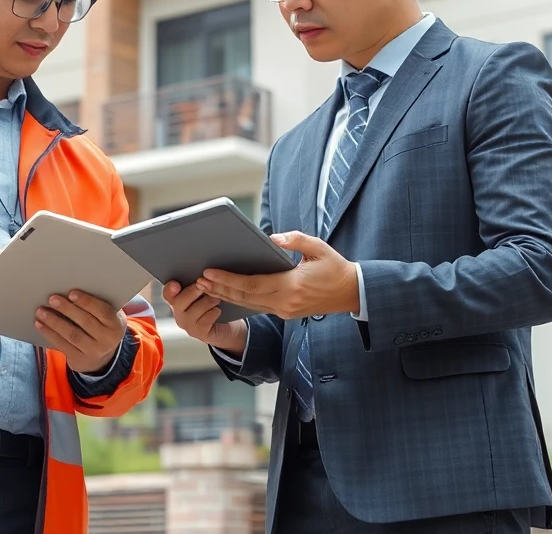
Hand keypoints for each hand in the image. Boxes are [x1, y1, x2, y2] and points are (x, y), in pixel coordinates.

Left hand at [35, 291, 126, 373]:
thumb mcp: (107, 317)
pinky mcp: (79, 360)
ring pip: (72, 335)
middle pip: (85, 322)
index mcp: (116, 324)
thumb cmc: (101, 326)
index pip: (103, 311)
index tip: (71, 293)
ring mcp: (93, 352)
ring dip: (54, 322)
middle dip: (67, 309)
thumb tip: (70, 291)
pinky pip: (62, 345)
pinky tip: (40, 324)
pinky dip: (49, 333)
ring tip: (41, 311)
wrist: (102, 357)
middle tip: (52, 299)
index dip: (87, 302)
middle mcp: (107, 340)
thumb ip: (97, 305)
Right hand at [163, 280, 247, 356]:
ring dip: (209, 301)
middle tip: (208, 285)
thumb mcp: (206, 291)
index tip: (176, 284)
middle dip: (194, 291)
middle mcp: (179, 313)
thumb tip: (201, 279)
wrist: (227, 326)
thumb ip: (199, 285)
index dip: (170, 289)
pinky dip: (215, 312)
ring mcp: (187, 325)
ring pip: (195, 309)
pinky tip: (217, 311)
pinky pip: (206, 319)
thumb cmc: (215, 305)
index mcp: (177, 300)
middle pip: (179, 301)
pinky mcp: (198, 332)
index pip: (168, 293)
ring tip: (216, 300)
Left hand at [198, 231, 359, 319]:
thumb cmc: (335, 267)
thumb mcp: (317, 246)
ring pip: (249, 305)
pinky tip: (227, 293)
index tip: (209, 273)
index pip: (251, 284)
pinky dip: (240, 300)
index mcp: (292, 286)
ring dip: (226, 296)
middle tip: (198, 280)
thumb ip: (293, 240)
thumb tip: (271, 238)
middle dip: (219, 289)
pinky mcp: (286, 314)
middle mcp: (285, 303)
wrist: (352, 292)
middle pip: (244, 297)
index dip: (228, 279)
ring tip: (206, 286)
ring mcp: (285, 311)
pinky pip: (258, 307)